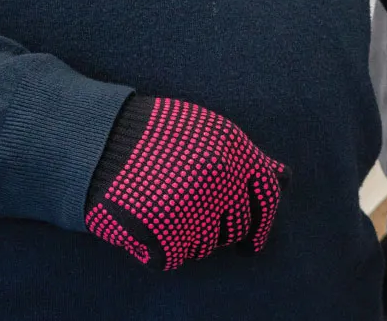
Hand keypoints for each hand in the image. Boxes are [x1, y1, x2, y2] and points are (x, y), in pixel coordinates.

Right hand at [85, 95, 287, 270]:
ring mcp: (194, 208)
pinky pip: (175, 257)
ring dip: (190, 237)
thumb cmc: (157, 133)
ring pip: (206, 245)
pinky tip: (147, 224)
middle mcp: (222, 182)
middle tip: (192, 217)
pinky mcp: (164, 233)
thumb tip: (284, 179)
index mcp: (236, 152)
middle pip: (237, 227)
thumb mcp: (210, 130)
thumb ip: (248, 156)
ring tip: (164, 208)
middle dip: (221, 229)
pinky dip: (161, 249)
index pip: (268, 195)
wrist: (102, 141)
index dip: (263, 220)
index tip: (253, 240)